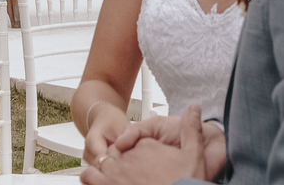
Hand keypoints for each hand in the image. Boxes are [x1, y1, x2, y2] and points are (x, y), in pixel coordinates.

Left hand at [83, 104, 212, 184]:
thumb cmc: (184, 182)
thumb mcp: (194, 154)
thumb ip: (191, 128)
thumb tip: (194, 106)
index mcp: (146, 147)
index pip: (134, 141)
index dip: (137, 151)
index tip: (144, 161)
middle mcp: (128, 158)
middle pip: (115, 152)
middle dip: (119, 159)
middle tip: (129, 172)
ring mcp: (115, 174)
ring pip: (99, 163)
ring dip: (102, 168)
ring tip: (111, 177)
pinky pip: (89, 177)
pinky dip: (92, 178)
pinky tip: (103, 183)